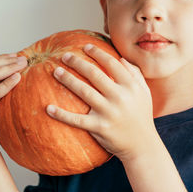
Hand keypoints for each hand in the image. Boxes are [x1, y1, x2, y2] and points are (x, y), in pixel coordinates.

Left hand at [46, 44, 156, 161]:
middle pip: (94, 74)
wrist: (142, 145)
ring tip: (56, 71)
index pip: (111, 63)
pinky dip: (61, 114)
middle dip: (77, 62)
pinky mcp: (99, 127)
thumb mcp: (144, 92)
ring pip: (83, 91)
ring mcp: (109, 112)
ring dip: (67, 79)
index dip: (97, 53)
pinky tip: (48, 108)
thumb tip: (120, 58)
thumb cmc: (141, 115)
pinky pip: (77, 120)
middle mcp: (120, 97)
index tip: (85, 47)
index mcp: (130, 86)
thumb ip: (135, 74)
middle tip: (64, 56)